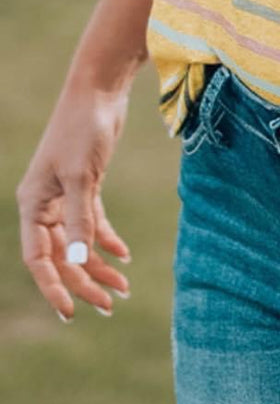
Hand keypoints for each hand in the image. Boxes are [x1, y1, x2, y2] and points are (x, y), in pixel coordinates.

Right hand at [15, 74, 131, 321]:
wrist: (99, 92)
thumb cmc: (83, 129)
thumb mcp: (82, 177)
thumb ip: (79, 220)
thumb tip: (77, 261)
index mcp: (32, 205)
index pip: (38, 258)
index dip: (53, 286)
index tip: (71, 312)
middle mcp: (44, 204)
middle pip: (61, 255)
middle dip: (84, 281)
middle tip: (111, 304)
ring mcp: (65, 195)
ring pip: (78, 241)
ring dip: (99, 264)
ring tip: (123, 288)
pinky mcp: (86, 184)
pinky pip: (92, 222)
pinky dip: (106, 239)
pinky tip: (123, 256)